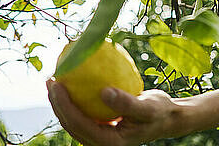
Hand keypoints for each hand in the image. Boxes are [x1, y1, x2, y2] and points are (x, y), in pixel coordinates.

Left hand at [46, 79, 181, 145]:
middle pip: (71, 124)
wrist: (167, 118)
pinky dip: (75, 100)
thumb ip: (126, 102)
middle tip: (51, 79)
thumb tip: (103, 92)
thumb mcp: (147, 107)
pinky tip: (73, 83)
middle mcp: (101, 143)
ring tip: (55, 80)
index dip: (63, 105)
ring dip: (61, 103)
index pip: (79, 124)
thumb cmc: (159, 111)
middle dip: (56, 104)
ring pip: (73, 121)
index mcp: (109, 143)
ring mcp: (100, 137)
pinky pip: (83, 114)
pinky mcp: (101, 128)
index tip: (57, 84)